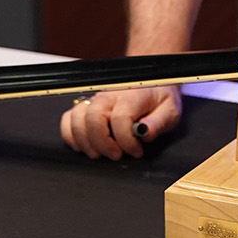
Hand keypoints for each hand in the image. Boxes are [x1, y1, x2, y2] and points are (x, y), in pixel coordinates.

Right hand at [60, 86, 181, 159]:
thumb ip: (159, 122)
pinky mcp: (87, 106)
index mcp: (131, 96)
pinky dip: (70, 135)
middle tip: (116, 155)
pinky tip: (84, 145)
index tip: (136, 151)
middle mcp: (109, 96)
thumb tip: (145, 133)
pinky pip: (68, 118)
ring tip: (99, 154)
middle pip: (93, 118)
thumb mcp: (170, 110)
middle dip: (102, 143)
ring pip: (76, 118)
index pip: (120, 119)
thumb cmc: (159, 97)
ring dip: (85, 141)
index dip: (126, 141)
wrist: (151, 81)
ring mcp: (95, 100)